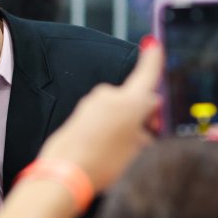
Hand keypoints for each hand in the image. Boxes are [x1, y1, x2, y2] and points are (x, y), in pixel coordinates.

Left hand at [37, 41, 161, 190]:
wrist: (64, 174)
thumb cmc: (105, 163)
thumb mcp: (140, 149)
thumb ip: (145, 130)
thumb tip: (145, 123)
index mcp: (129, 100)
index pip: (146, 73)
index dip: (153, 59)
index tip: (152, 43)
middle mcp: (108, 96)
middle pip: (133, 98)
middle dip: (142, 113)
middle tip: (148, 136)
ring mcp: (90, 104)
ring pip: (117, 109)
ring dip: (124, 123)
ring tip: (124, 150)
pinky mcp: (78, 115)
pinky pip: (101, 117)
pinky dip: (108, 128)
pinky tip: (106, 149)